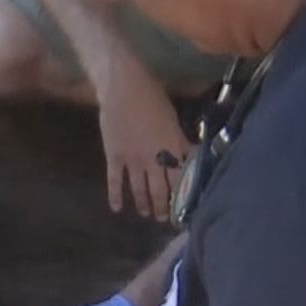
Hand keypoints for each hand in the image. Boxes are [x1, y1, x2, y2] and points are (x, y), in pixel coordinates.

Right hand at [96, 63, 191, 220]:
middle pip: (160, 190)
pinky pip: (114, 181)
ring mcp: (132, 160)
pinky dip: (115, 195)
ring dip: (143, 204)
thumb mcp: (173, 120)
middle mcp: (153, 159)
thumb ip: (180, 142)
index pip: (180, 180)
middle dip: (162, 207)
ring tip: (146, 214)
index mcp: (171, 149)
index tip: (184, 208)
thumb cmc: (152, 97)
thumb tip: (190, 156)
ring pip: (139, 189)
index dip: (182, 196)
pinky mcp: (114, 156)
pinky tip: (116, 208)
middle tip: (164, 219)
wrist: (123, 87)